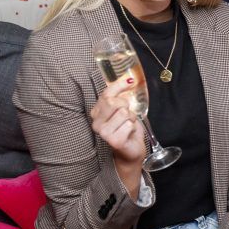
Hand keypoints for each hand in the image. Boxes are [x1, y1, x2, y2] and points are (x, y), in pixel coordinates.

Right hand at [90, 76, 145, 196]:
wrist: (130, 150)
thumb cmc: (125, 129)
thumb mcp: (122, 109)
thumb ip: (120, 95)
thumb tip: (129, 77)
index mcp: (96, 112)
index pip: (106, 94)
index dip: (119, 85)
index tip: (130, 81)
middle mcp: (96, 122)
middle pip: (114, 102)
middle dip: (127, 106)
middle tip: (128, 116)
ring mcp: (103, 132)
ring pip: (124, 113)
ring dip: (131, 118)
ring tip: (128, 126)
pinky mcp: (113, 140)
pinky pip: (129, 125)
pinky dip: (133, 128)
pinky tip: (128, 134)